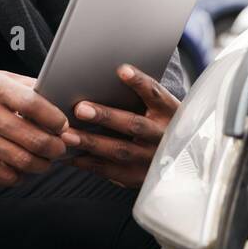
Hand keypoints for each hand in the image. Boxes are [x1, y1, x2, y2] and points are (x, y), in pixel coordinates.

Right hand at [0, 67, 81, 185]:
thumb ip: (20, 84)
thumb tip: (54, 92)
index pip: (34, 105)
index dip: (55, 119)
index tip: (62, 125)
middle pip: (34, 138)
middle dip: (56, 148)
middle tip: (59, 148)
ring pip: (23, 161)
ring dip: (42, 165)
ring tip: (45, 160)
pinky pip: (4, 176)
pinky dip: (19, 176)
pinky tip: (21, 169)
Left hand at [68, 63, 180, 188]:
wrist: (179, 161)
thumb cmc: (160, 125)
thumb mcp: (161, 110)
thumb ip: (140, 97)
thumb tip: (108, 78)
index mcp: (170, 113)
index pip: (156, 94)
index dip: (140, 82)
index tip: (121, 70)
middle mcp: (163, 136)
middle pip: (134, 125)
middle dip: (106, 117)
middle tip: (80, 108)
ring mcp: (152, 160)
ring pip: (120, 150)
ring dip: (92, 142)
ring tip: (67, 134)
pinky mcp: (139, 178)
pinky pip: (110, 171)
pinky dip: (87, 162)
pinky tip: (69, 154)